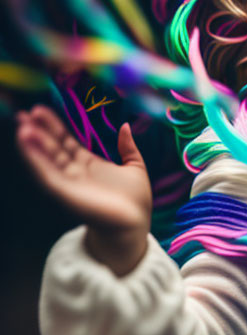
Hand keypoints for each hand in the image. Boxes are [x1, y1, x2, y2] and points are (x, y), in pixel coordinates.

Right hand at [15, 105, 151, 273]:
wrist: (135, 224)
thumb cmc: (136, 200)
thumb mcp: (135, 167)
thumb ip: (128, 148)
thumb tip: (125, 126)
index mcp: (88, 164)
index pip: (66, 142)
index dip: (54, 126)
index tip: (39, 110)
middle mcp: (74, 173)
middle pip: (52, 148)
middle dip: (39, 131)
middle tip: (25, 114)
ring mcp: (69, 183)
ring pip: (47, 160)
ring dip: (34, 144)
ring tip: (23, 126)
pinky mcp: (66, 194)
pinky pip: (47, 175)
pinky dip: (36, 160)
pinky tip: (28, 145)